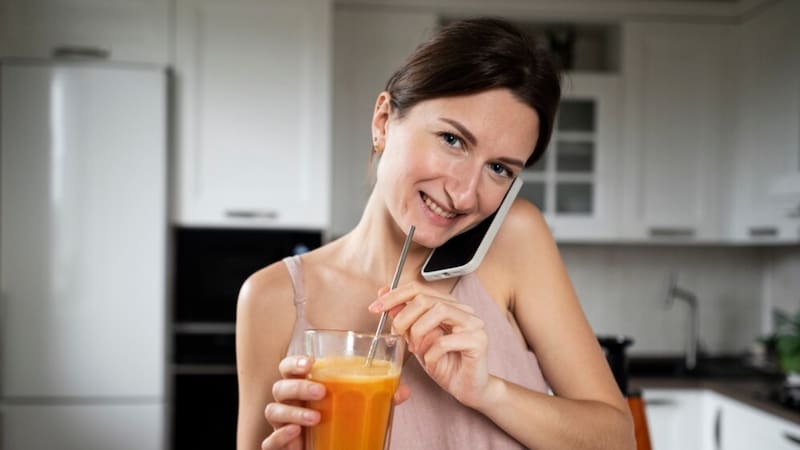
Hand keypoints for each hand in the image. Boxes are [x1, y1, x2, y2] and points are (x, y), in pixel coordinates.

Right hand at [261, 353, 412, 449]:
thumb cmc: (338, 423)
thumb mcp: (359, 408)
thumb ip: (379, 396)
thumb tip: (402, 391)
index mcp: (304, 387)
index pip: (289, 368)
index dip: (294, 362)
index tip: (310, 362)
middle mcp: (289, 403)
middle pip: (280, 386)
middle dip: (298, 385)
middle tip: (320, 390)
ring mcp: (282, 424)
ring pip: (273, 410)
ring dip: (293, 411)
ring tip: (316, 417)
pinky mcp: (281, 446)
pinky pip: (270, 441)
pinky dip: (280, 436)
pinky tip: (295, 433)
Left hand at [369, 282, 489, 408]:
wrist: (467, 388)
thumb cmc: (444, 364)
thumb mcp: (416, 340)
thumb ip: (404, 318)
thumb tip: (384, 296)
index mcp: (447, 305)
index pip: (418, 288)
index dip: (394, 296)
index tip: (375, 308)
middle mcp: (462, 310)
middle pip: (425, 298)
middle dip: (403, 317)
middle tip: (397, 334)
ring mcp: (473, 323)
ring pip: (439, 311)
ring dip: (419, 331)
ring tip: (416, 349)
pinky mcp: (478, 341)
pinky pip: (446, 341)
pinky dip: (431, 353)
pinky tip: (431, 362)